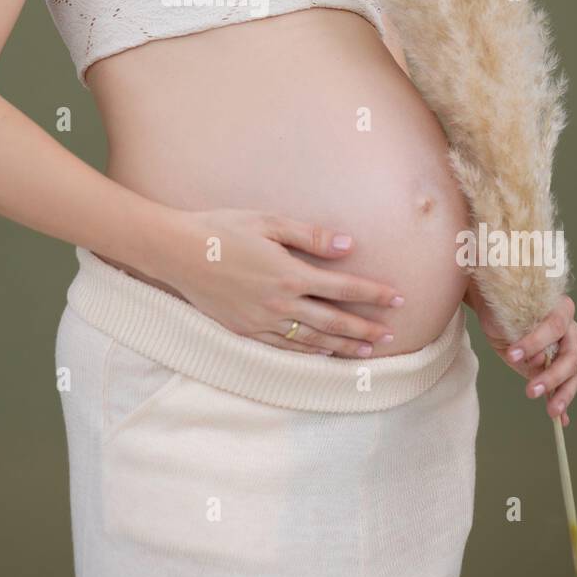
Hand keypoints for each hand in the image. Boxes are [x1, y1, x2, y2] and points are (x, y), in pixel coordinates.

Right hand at [162, 206, 404, 357]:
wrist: (178, 253)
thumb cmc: (223, 230)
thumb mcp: (269, 222)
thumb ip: (311, 236)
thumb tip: (348, 246)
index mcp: (289, 274)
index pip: (343, 288)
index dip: (373, 294)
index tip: (398, 298)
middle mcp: (280, 303)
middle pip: (333, 321)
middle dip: (365, 329)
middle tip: (390, 336)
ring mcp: (262, 321)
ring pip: (311, 340)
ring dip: (342, 347)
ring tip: (366, 353)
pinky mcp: (245, 331)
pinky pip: (284, 347)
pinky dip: (308, 352)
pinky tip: (322, 353)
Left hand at [468, 283, 576, 425]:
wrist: (498, 310)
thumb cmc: (504, 309)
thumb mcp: (507, 318)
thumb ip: (522, 334)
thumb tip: (539, 360)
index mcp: (560, 309)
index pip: (555, 326)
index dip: (535, 342)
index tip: (511, 355)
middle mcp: (570, 330)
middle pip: (571, 356)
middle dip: (552, 376)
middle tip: (530, 391)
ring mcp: (568, 351)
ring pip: (573, 374)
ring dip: (562, 393)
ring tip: (551, 411)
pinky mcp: (559, 368)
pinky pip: (566, 386)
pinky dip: (563, 401)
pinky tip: (562, 420)